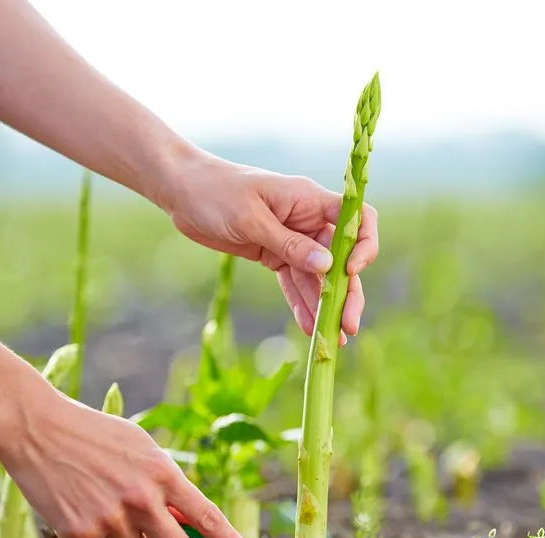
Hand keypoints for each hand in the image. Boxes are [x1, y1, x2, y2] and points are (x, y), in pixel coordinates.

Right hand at [0, 381, 256, 537]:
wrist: (38, 428)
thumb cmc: (94, 435)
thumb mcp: (140, 448)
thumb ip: (164, 484)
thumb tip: (184, 521)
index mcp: (162, 473)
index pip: (207, 517)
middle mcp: (141, 499)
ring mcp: (110, 519)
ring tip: (104, 503)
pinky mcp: (81, 532)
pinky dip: (95, 535)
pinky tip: (80, 504)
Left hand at [163, 150, 378, 343]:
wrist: (182, 192)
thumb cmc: (216, 192)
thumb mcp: (251, 218)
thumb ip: (289, 244)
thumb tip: (327, 267)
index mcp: (309, 200)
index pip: (356, 218)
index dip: (362, 245)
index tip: (350, 272)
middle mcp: (307, 220)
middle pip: (341, 258)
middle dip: (347, 292)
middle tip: (348, 326)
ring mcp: (292, 239)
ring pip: (319, 276)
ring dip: (325, 306)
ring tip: (331, 339)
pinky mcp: (273, 255)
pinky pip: (294, 282)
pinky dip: (301, 304)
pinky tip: (308, 328)